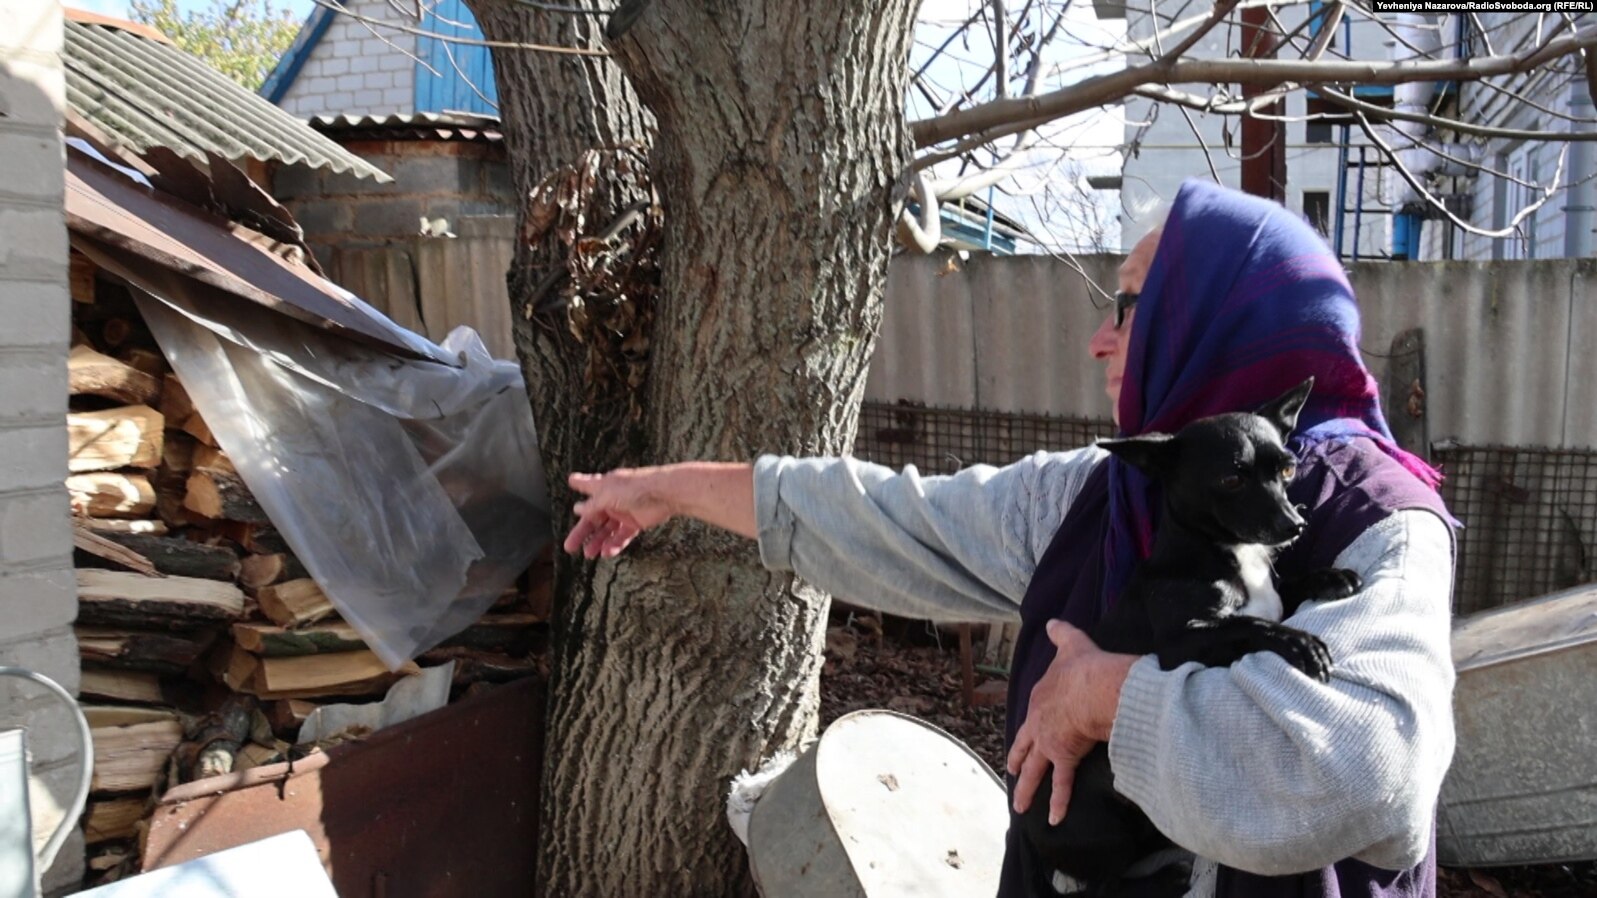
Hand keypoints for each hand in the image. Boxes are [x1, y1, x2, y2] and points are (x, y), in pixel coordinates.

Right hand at [562, 468, 676, 558]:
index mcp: (604, 487)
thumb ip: (591, 505)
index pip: (588, 485)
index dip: (579, 483)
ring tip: (589, 554)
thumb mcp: (606, 496)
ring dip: (597, 542)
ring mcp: (624, 511)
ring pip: (607, 530)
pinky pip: (622, 536)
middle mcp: (612, 499)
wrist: (663, 494)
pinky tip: (607, 552)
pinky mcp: (636, 522)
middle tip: (570, 546)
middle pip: (593, 517)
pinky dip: (614, 544)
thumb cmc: (635, 487)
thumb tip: (577, 509)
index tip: (571, 481)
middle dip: (582, 532)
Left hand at [1007, 620, 1137, 824]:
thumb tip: (1052, 621)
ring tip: (1018, 806)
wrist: (1091, 687)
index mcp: (1041, 699)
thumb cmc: (1084, 666)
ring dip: (1027, 789)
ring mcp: (1049, 742)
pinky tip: (1052, 819)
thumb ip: (1061, 634)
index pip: (1035, 713)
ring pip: (1035, 770)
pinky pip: (1061, 784)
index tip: (1031, 733)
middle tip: (1013, 769)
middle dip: (1019, 758)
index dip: (1033, 724)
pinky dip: (1057, 803)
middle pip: (1026, 745)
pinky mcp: (1063, 757)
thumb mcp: (1071, 643)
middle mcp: (1039, 722)